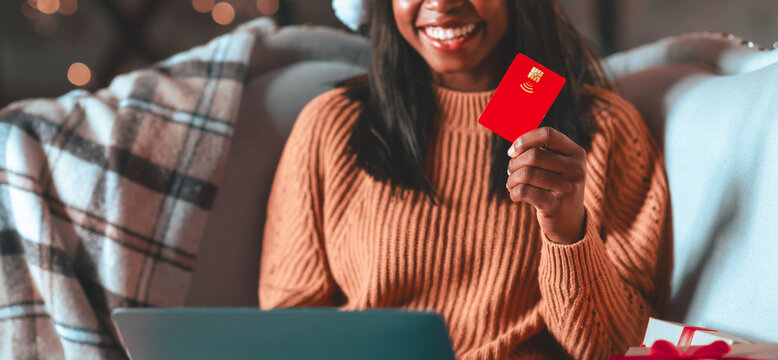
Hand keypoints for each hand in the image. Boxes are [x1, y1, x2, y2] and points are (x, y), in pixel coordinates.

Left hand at [506, 127, 586, 243]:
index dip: (525, 139)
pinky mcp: (556, 205)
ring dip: (512, 179)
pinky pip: (524, 191)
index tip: (513, 150)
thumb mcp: (557, 167)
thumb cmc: (555, 187)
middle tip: (510, 171)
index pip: (548, 134)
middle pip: (533, 155)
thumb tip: (514, 147)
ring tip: (512, 184)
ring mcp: (568, 188)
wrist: (569, 222)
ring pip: (526, 174)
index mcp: (577, 153)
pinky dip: (514, 192)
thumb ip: (540, 151)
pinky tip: (515, 196)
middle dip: (515, 163)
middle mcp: (576, 169)